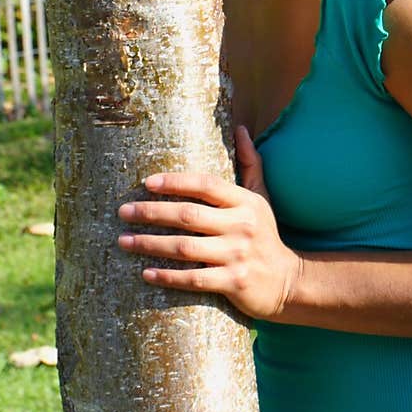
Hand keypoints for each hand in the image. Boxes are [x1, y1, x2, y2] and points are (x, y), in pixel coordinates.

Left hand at [117, 125, 302, 320]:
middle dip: (151, 213)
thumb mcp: (262, 197)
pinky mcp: (233, 283)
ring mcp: (236, 255)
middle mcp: (241, 226)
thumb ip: (250, 164)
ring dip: (150, 244)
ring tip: (124, 241)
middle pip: (188, 215)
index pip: (206, 185)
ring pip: (185, 247)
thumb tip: (240, 128)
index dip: (175, 182)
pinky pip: (193, 278)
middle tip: (123, 212)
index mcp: (244, 202)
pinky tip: (145, 273)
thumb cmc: (266, 235)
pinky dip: (167, 276)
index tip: (147, 183)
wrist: (288, 281)